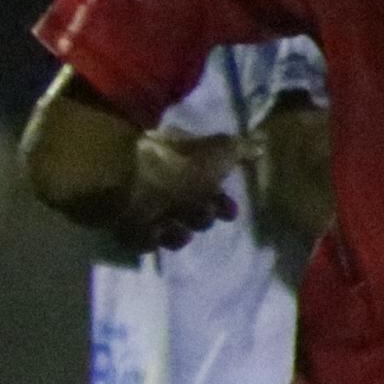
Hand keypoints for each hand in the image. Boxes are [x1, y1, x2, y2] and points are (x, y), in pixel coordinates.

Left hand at [109, 131, 241, 259]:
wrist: (126, 185)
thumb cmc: (176, 168)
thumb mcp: (216, 153)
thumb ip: (238, 149)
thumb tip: (259, 144)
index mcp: (182, 162)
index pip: (207, 184)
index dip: (222, 199)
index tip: (231, 210)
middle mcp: (163, 182)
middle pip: (192, 209)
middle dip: (203, 215)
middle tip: (203, 213)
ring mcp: (141, 204)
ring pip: (171, 227)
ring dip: (180, 231)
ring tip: (176, 225)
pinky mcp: (123, 225)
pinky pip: (146, 239)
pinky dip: (153, 238)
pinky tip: (156, 232)